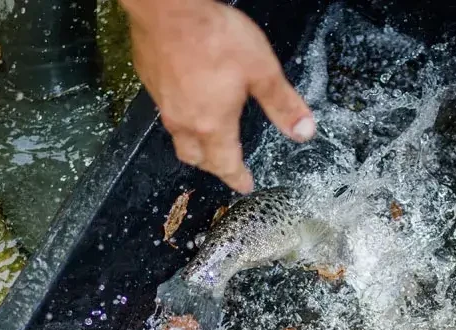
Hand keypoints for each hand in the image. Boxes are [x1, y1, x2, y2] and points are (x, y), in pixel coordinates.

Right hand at [124, 0, 315, 192]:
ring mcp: (164, 103)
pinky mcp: (151, 82)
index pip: (226, 165)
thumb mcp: (262, 70)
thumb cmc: (213, 36)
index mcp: (213, 125)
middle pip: (196, 158)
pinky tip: (188, 102)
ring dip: (194, 145)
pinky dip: (179, 116)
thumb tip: (304, 132)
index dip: (238, 178)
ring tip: (207, 141)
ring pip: (178, 137)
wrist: (167, 8)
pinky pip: (165, 112)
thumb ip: (282, 104)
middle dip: (214, 166)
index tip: (245, 185)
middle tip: (226, 166)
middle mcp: (184, 121)